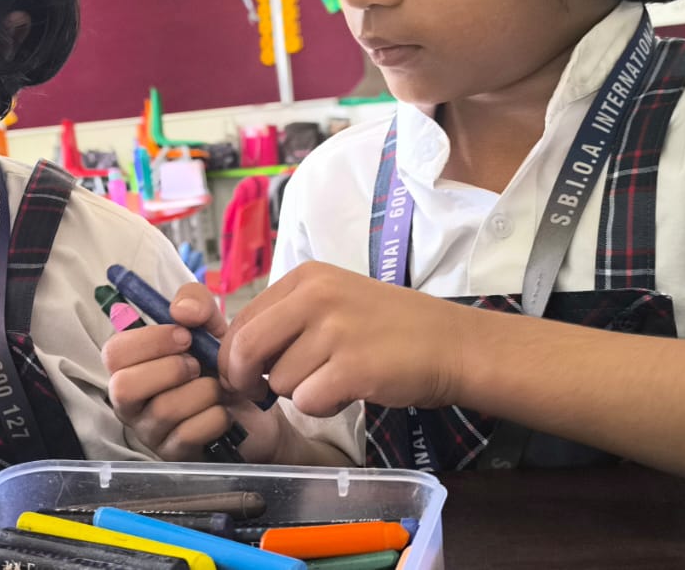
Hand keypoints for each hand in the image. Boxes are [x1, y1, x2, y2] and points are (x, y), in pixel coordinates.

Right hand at [102, 282, 282, 461]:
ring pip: (163, 410)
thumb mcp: (209, 326)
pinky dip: (215, 418)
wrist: (254, 407)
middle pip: (124, 387)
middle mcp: (130, 401)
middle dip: (170, 369)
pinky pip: (188, 435)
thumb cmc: (219, 364)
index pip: (113, 353)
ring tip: (217, 388)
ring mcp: (149, 432)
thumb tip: (182, 310)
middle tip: (198, 366)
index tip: (185, 336)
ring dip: (201, 392)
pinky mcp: (173, 456)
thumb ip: (195, 304)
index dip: (150, 341)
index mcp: (130, 365)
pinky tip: (224, 413)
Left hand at [220, 262, 468, 416]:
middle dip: (243, 379)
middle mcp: (316, 296)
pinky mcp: (353, 368)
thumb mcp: (333, 300)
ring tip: (332, 380)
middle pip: (246, 348)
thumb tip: (238, 353)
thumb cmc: (389, 327)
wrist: (451, 343)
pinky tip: (346, 393)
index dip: (233, 355)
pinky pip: (307, 402)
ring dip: (298, 393)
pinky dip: (321, 407)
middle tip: (257, 393)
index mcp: (306, 277)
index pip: (242, 319)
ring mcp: (335, 331)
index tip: (243, 374)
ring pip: (279, 381)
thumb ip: (287, 318)